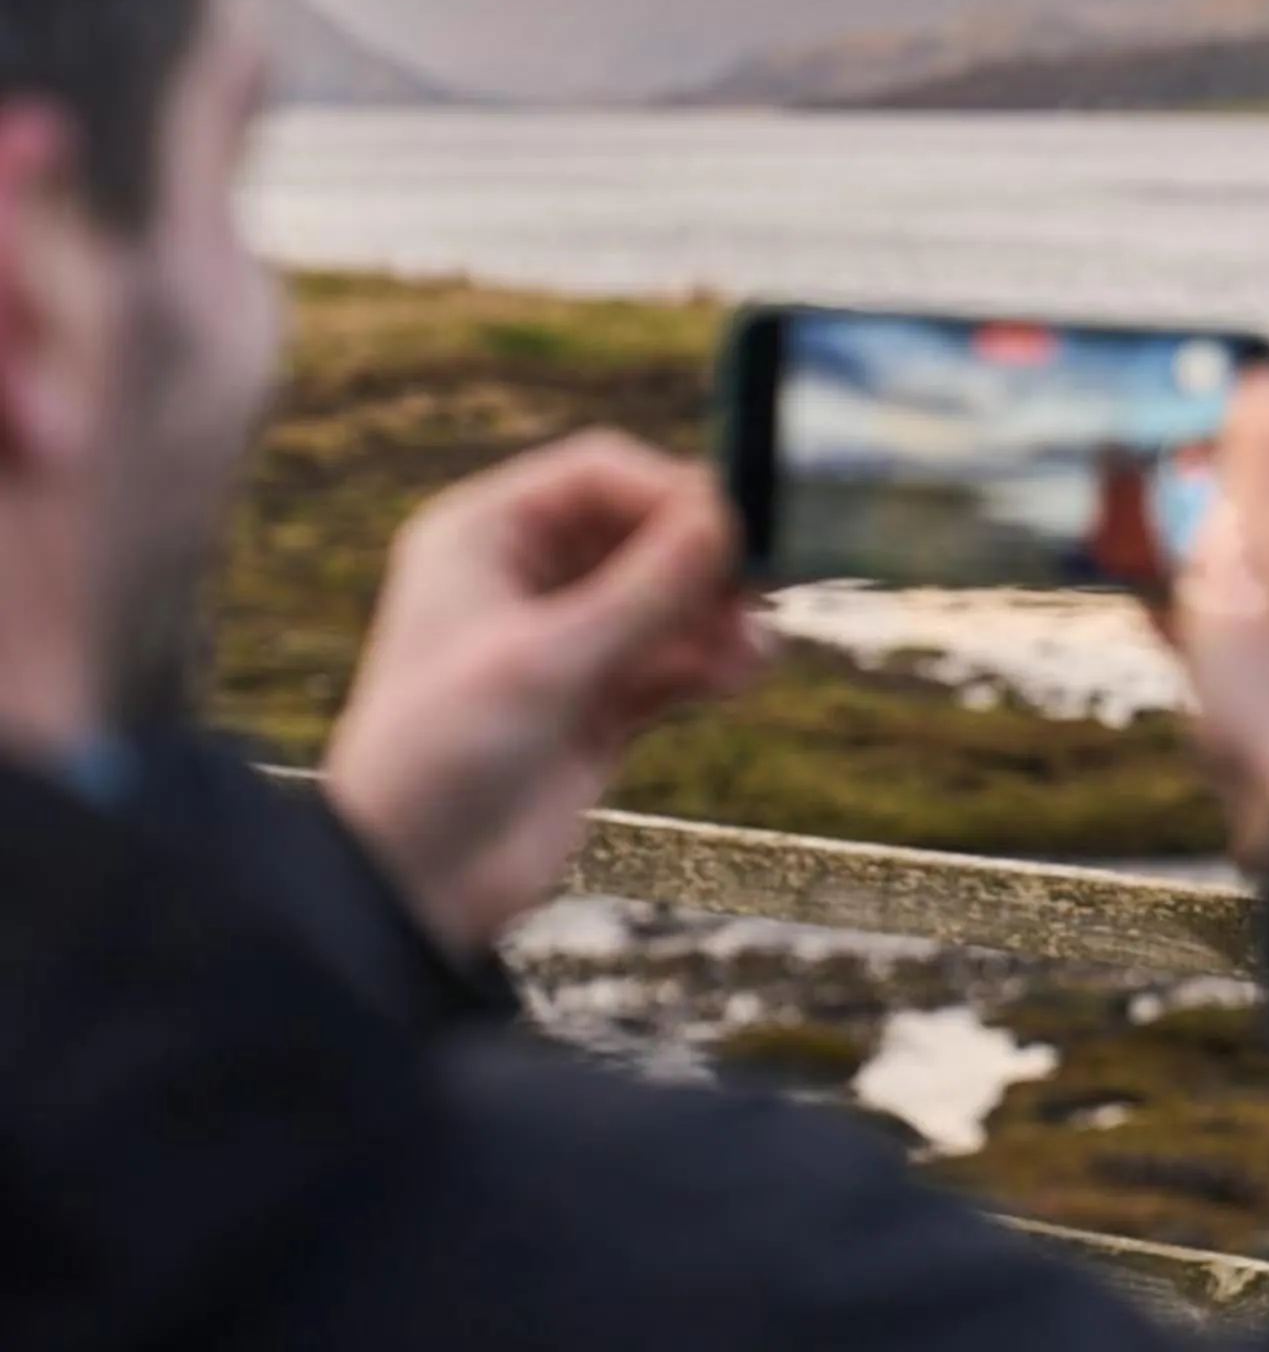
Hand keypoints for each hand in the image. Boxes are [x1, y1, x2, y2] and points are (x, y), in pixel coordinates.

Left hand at [323, 431, 760, 956]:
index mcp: (483, 538)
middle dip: (705, 560)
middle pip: (644, 531)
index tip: (735, 527)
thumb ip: (645, 588)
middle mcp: (526, 576)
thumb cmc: (442, 753)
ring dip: (716, 618)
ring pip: (669, 598)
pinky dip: (709, 663)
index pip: (598, 475)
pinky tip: (738, 677)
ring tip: (752, 651)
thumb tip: (727, 517)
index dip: (670, 492)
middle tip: (765, 586)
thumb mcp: (547, 660)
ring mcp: (566, 639)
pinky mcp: (598, 700)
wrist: (412, 885)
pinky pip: (673, 658)